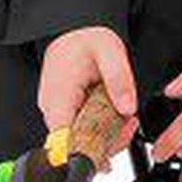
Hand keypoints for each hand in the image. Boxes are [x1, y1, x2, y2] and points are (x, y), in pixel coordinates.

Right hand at [36, 27, 138, 157]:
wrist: (74, 30)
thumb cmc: (86, 39)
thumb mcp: (110, 51)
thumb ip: (119, 79)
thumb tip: (127, 108)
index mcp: (60, 94)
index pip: (65, 139)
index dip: (86, 151)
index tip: (109, 151)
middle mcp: (52, 107)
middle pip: (75, 143)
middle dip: (106, 141)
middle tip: (129, 124)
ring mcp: (56, 111)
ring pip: (79, 139)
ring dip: (105, 135)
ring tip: (125, 119)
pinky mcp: (63, 112)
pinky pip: (80, 129)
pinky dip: (98, 128)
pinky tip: (113, 118)